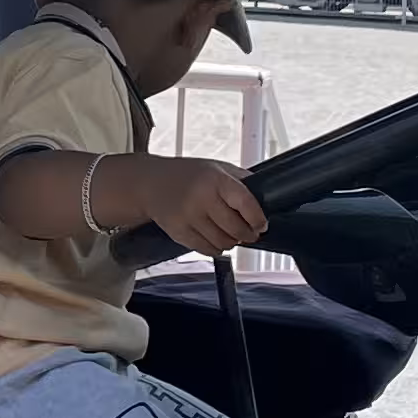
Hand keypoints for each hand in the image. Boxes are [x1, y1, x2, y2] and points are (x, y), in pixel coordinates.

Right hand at [132, 158, 266, 257]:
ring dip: (232, 242)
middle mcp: (202, 198)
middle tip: (249, 233)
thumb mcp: (216, 167)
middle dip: (247, 234)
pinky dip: (216, 249)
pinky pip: (207, 250)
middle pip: (236, 229)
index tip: (261, 224)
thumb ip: (240, 179)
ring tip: (231, 234)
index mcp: (215, 179)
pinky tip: (216, 239)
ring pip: (223, 243)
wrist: (151, 183)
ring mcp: (189, 217)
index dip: (258, 219)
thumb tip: (267, 194)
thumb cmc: (188, 175)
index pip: (246, 204)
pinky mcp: (179, 232)